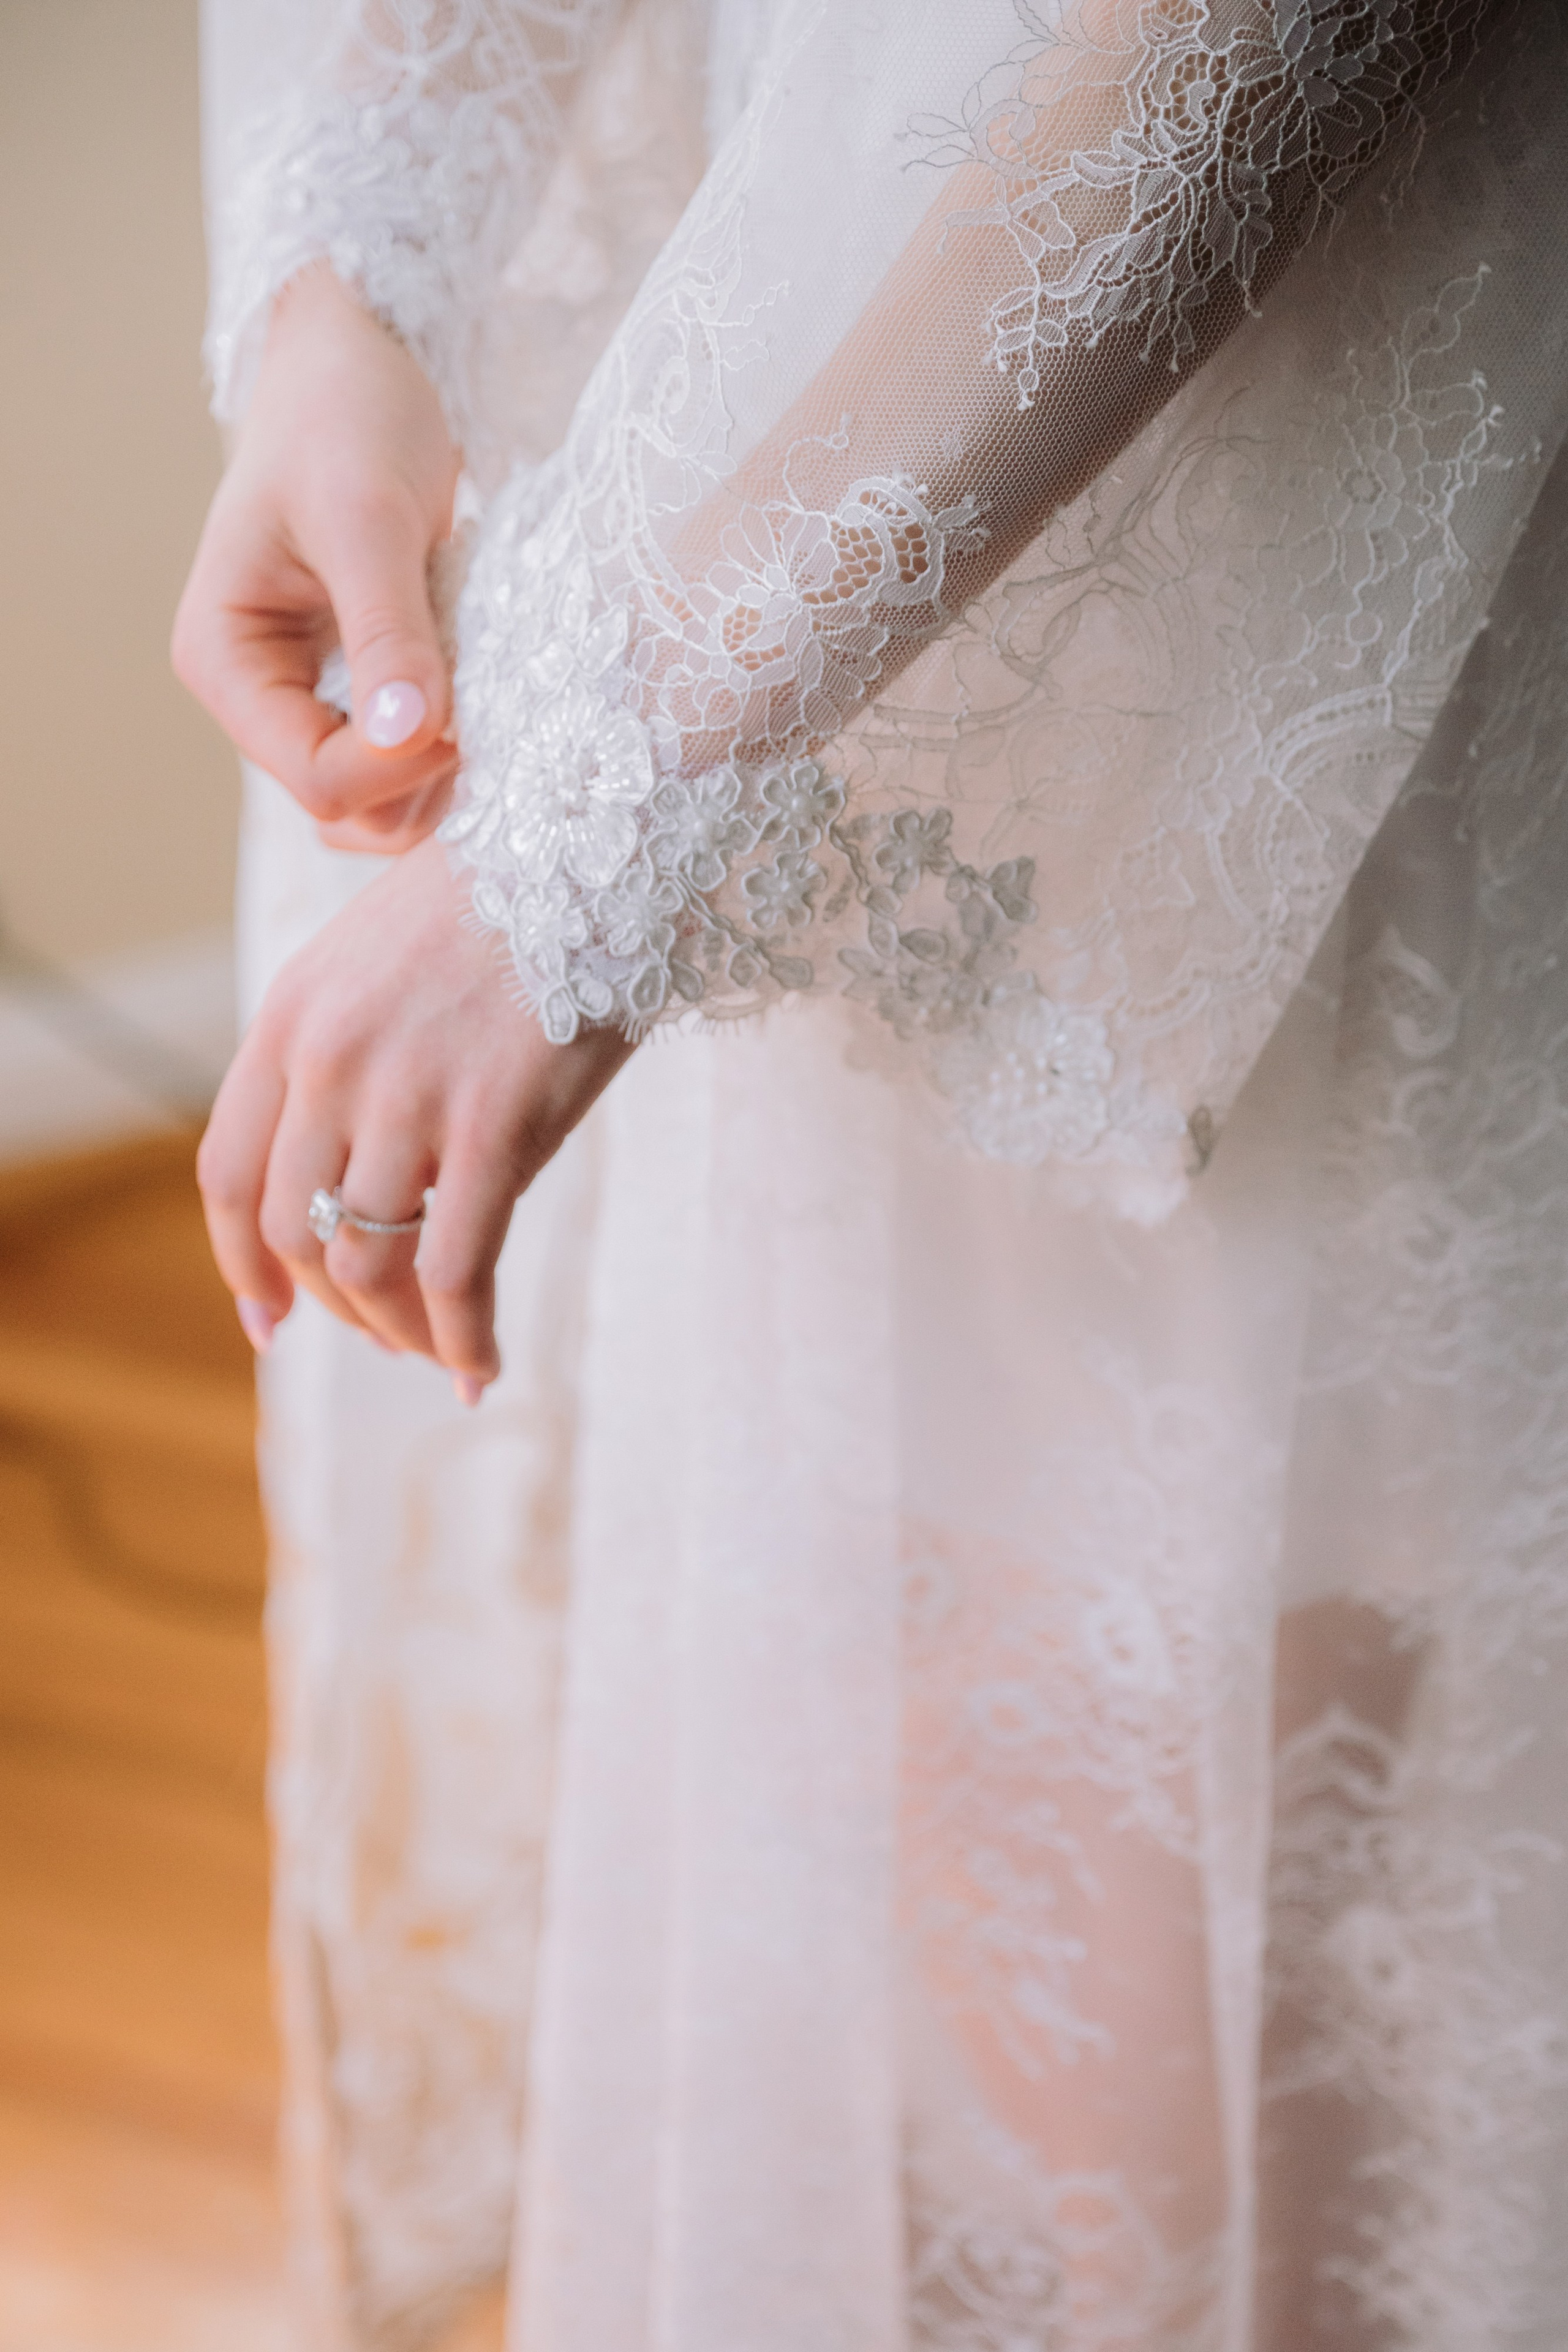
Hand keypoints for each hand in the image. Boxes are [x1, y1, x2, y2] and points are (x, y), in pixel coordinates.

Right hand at [173, 263, 462, 852]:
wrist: (360, 358)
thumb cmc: (345, 417)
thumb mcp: (367, 518)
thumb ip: (386, 632)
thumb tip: (408, 733)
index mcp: (223, 661)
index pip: (315, 777)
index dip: (397, 769)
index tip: (464, 716)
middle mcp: (258, 694)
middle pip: (347, 805)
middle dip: (421, 782)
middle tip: (492, 716)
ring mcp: (311, 693)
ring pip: (383, 795)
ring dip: (444, 772)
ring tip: (493, 696)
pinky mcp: (363, 683)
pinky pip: (409, 751)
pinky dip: (453, 740)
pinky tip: (487, 689)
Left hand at [197, 838, 634, 1394]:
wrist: (598, 840)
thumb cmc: (507, 900)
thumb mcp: (379, 958)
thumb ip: (344, 1051)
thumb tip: (349, 1163)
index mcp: (291, 1020)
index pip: (230, 1174)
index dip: (240, 1263)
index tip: (267, 1320)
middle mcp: (330, 1064)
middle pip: (295, 1232)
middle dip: (332, 1306)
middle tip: (380, 1331)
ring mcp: (408, 1098)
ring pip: (366, 1263)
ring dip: (394, 1328)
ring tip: (433, 1349)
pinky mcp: (493, 1129)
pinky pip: (455, 1272)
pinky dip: (462, 1338)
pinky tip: (481, 1366)